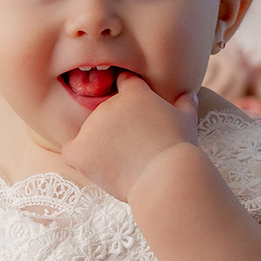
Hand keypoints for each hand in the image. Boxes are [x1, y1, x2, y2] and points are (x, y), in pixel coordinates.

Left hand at [64, 74, 199, 202]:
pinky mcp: (81, 149)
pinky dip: (80, 158)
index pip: (124, 84)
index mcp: (134, 94)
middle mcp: (109, 105)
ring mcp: (93, 127)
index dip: (129, 100)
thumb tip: (189, 94)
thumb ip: (185, 104)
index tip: (136, 119)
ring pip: (90, 134)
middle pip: (105, 114)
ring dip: (101, 146)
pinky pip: (71, 151)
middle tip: (134, 150)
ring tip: (123, 164)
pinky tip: (96, 167)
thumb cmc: (179, 149)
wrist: (166, 176)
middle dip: (116, 128)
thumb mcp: (188, 120)